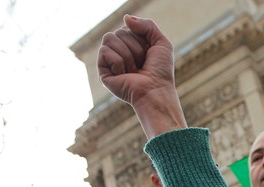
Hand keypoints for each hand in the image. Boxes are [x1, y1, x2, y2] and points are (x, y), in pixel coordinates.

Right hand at [97, 15, 185, 137]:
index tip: (149, 54)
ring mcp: (110, 60)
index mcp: (132, 43)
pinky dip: (118, 62)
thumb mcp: (161, 43)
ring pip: (109, 38)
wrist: (155, 91)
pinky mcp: (103, 70)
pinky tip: (124, 74)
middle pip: (119, 32)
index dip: (141, 39)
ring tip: (133, 70)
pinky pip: (104, 51)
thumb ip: (147, 25)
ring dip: (127, 55)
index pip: (128, 26)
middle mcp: (119, 50)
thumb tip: (125, 18)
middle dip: (135, 48)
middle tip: (142, 64)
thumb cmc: (160, 71)